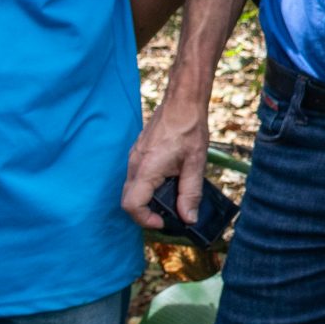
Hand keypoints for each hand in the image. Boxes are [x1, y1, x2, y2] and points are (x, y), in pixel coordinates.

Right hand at [121, 94, 209, 228]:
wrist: (182, 102)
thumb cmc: (189, 128)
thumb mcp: (195, 164)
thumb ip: (190, 193)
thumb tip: (188, 218)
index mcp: (146, 169)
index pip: (132, 205)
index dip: (145, 219)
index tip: (164, 221)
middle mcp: (135, 164)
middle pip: (129, 200)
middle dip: (146, 212)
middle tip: (168, 214)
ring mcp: (135, 157)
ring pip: (133, 188)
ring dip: (148, 198)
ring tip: (172, 197)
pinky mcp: (139, 153)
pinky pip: (137, 177)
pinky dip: (149, 186)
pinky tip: (169, 181)